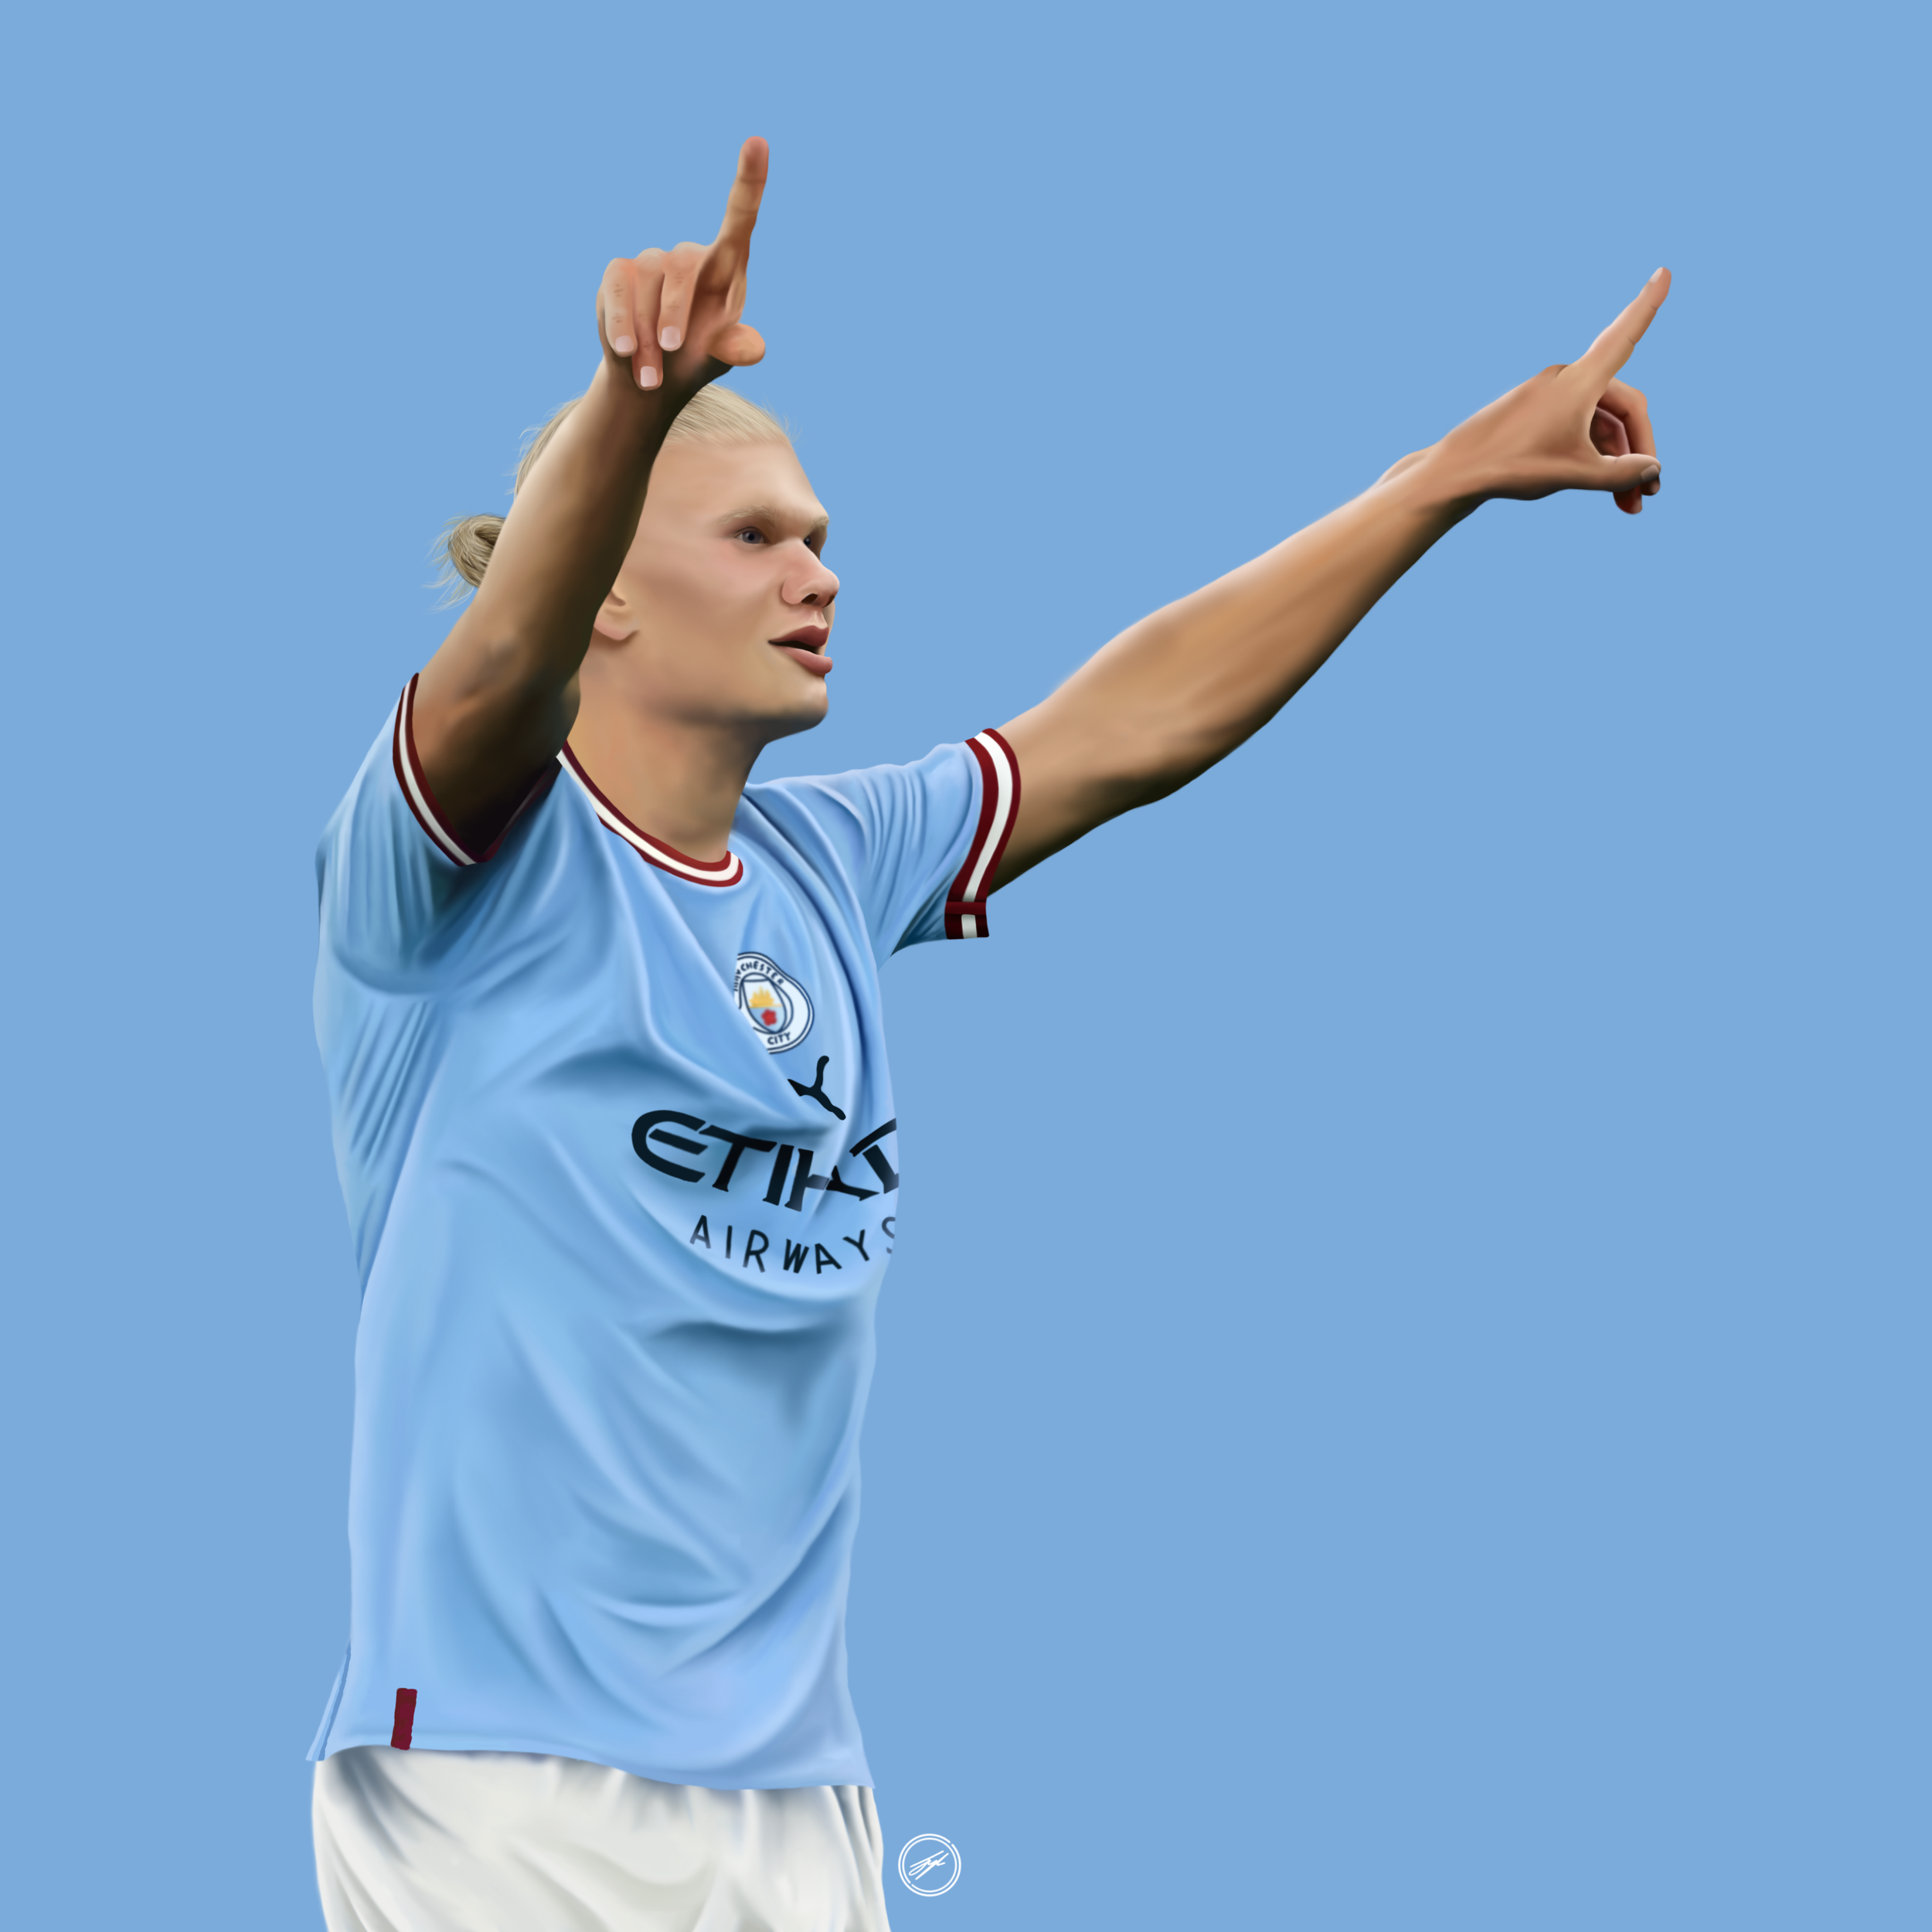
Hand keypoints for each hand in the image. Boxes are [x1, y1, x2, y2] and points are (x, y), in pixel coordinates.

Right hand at [597, 138, 768, 393]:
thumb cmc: (696, 359)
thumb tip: (753, 348)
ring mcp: (653, 261)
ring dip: (647, 333)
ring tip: (651, 373)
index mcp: (727, 265)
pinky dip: (619, 322)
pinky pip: (617, 287)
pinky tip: (625, 352)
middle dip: (675, 316)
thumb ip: (736, 348)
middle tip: (672, 354)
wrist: (652, 378)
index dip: (749, 179)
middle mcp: (690, 255)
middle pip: (681, 270)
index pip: (740, 216)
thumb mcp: (720, 358)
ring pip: (646, 283)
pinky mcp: (621, 272)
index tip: (758, 141)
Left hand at [1403, 267, 1670, 515]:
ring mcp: (1551, 396)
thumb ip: (1620, 474)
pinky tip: (1600, 487)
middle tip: (1650, 492)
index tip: (1665, 271)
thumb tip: (1652, 468)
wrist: (1457, 472)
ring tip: (1627, 504)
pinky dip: (1594, 455)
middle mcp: (1568, 380)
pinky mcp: (1537, 413)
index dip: (1648, 305)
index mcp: (1581, 381)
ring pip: (1602, 424)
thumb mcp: (1576, 473)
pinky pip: (1578, 428)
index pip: (1625, 335)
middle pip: (1624, 408)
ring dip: (1618, 462)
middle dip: (1639, 450)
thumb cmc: (1513, 467)